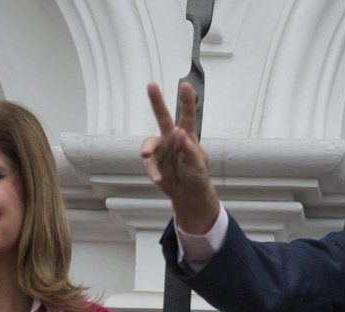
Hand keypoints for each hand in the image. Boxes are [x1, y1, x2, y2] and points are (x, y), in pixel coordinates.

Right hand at [141, 82, 219, 233]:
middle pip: (163, 118)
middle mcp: (172, 139)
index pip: (187, 116)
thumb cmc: (197, 176)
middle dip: (157, 102)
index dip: (187, 101)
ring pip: (150, 143)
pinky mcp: (154, 163)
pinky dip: (152, 171)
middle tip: (151, 85)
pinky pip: (150, 164)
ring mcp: (161, 150)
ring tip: (145, 155)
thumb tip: (180, 133)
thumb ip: (191, 150)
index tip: (185, 85)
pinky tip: (158, 179)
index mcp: (187, 136)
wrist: (188, 194)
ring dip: (147, 148)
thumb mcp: (199, 166)